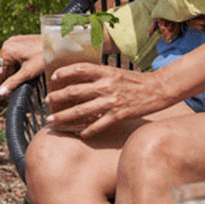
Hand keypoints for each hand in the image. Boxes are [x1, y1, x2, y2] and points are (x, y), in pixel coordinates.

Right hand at [0, 34, 44, 98]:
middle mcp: (8, 44)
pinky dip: (17, 67)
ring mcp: (14, 43)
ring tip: (15, 88)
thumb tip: (0, 93)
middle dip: (6, 82)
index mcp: (7, 51)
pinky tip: (22, 76)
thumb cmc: (46, 56)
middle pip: (3, 68)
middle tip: (7, 97)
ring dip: (12, 75)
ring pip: (9, 63)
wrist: (60, 44)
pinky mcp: (21, 43)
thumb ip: (13, 82)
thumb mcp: (28, 72)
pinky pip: (15, 57)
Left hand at [43, 62, 174, 137]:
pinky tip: (79, 134)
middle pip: (74, 92)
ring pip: (81, 111)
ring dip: (63, 117)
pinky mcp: (118, 115)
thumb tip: (81, 79)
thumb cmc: (136, 81)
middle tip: (46, 101)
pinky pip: (97, 125)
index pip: (79, 69)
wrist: (158, 89)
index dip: (64, 72)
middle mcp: (106, 85)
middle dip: (57, 98)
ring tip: (52, 121)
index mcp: (105, 72)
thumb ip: (100, 75)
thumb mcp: (116, 72)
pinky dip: (87, 131)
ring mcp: (111, 101)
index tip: (53, 77)